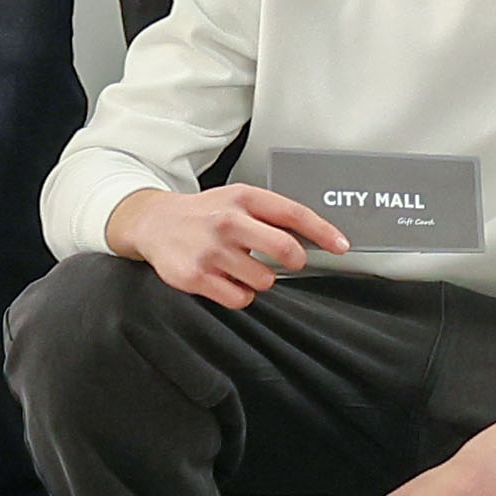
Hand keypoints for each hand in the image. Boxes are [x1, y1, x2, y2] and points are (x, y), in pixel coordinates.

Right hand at [114, 182, 346, 309]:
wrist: (153, 222)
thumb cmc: (204, 214)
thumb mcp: (236, 200)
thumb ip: (270, 215)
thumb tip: (314, 238)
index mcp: (242, 198)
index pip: (293, 213)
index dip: (323, 231)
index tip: (342, 246)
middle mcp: (227, 221)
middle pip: (285, 249)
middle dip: (294, 260)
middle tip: (288, 260)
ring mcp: (210, 250)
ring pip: (264, 280)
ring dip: (260, 279)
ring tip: (242, 266)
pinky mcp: (195, 276)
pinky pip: (239, 298)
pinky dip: (240, 294)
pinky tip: (227, 280)